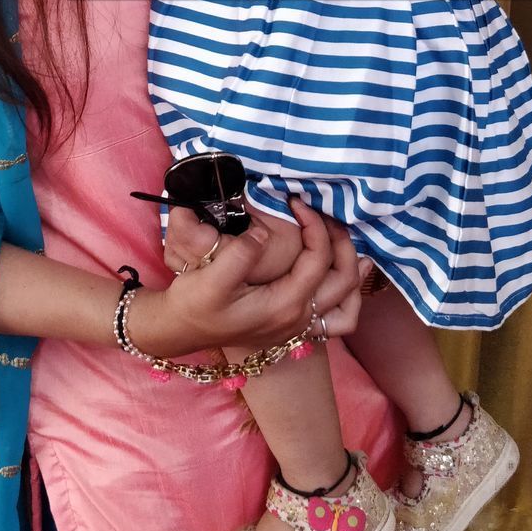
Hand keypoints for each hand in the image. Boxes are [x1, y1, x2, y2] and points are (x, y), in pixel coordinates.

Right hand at [137, 200, 361, 356]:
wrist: (180, 329)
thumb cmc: (194, 304)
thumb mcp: (211, 278)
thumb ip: (241, 255)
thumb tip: (264, 233)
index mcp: (284, 305)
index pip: (318, 259)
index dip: (314, 225)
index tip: (297, 202)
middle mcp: (299, 319)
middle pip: (344, 279)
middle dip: (340, 241)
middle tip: (324, 213)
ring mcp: (298, 326)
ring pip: (347, 302)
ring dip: (351, 269)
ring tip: (342, 240)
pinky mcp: (291, 324)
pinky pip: (337, 318)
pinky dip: (347, 297)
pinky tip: (342, 276)